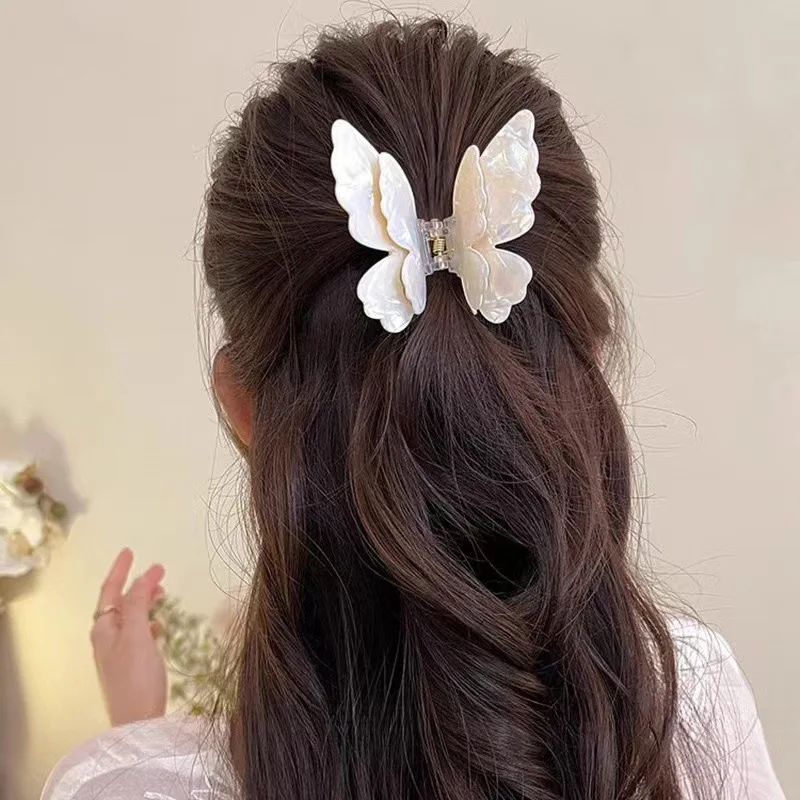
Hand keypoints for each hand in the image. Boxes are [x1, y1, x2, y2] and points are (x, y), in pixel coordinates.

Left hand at [91, 548, 167, 725]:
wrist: (138, 721)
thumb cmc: (136, 677)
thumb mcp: (138, 634)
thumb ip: (140, 603)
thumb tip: (144, 576)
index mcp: (104, 629)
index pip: (110, 591)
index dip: (120, 570)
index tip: (130, 551)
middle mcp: (107, 638)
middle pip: (120, 603)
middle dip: (137, 584)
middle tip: (159, 570)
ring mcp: (118, 652)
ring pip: (131, 617)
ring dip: (144, 601)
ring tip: (162, 592)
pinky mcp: (131, 664)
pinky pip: (138, 632)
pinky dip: (148, 621)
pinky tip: (159, 625)